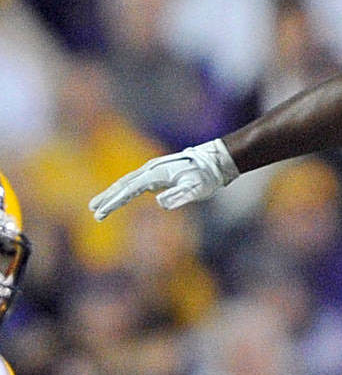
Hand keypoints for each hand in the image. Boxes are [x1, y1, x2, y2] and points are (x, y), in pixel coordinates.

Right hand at [89, 139, 239, 220]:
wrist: (215, 161)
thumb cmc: (206, 176)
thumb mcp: (197, 189)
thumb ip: (179, 195)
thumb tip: (159, 202)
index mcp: (156, 174)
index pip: (129, 190)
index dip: (114, 202)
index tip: (101, 213)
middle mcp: (151, 170)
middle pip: (123, 185)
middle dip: (107, 198)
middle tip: (93, 211)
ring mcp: (153, 170)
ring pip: (126, 183)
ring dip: (111, 194)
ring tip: (95, 206)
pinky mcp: (157, 174)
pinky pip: (134, 183)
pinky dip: (122, 191)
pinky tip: (117, 198)